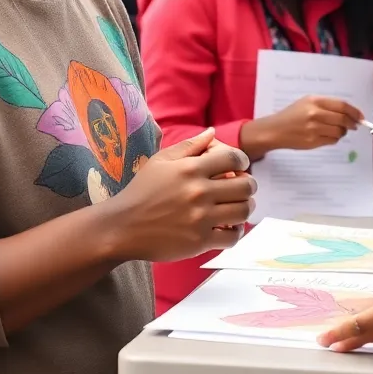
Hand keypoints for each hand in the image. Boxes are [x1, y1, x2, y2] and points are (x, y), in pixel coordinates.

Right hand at [108, 128, 255, 261]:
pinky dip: (236, 232)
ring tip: (240, 206)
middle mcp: (199, 192)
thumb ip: (189, 146)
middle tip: (244, 187)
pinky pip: (232, 237)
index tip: (240, 166)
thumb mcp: (160, 161)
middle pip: (245, 186)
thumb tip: (213, 132)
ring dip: (246, 207)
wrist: (123, 226)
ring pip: (243, 211)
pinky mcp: (199, 241)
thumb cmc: (141, 191)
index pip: (233, 158)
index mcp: (191, 169)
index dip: (242, 160)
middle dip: (249, 185)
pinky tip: (230, 227)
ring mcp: (201, 218)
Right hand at [242, 96, 364, 156]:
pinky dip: (334, 139)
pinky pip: (332, 141)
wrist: (275, 130)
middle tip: (353, 126)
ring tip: (336, 130)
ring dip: (342, 132)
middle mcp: (315, 114)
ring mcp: (314, 128)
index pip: (342, 105)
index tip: (361, 117)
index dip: (355, 112)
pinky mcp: (313, 141)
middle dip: (352, 124)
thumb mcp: (307, 102)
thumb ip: (326, 105)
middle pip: (343, 119)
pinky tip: (328, 136)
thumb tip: (350, 113)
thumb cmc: (292, 115)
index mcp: (315, 101)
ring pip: (339, 131)